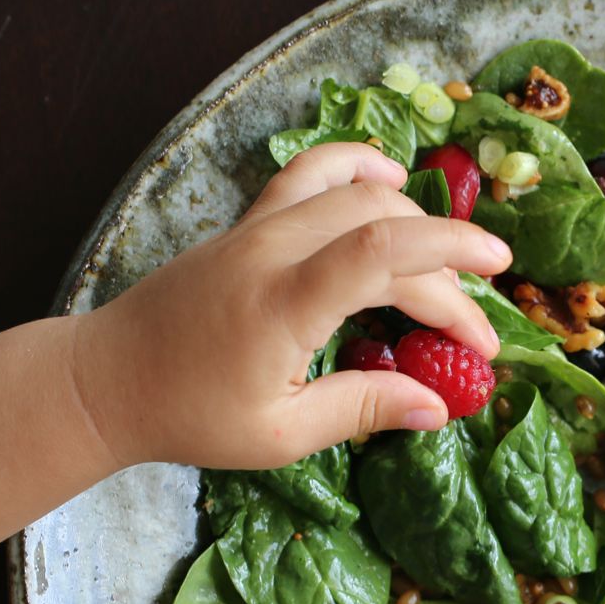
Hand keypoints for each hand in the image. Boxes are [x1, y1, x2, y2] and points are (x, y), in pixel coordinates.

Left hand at [72, 141, 511, 469]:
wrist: (108, 379)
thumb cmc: (190, 416)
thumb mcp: (280, 435)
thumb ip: (361, 410)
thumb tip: (437, 408)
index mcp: (282, 307)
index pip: (382, 253)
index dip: (450, 257)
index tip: (496, 283)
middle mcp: (271, 252)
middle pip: (382, 227)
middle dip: (444, 269)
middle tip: (472, 330)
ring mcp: (255, 229)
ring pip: (352, 191)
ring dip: (412, 218)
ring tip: (450, 256)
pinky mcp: (245, 226)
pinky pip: (308, 175)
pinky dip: (356, 168)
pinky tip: (386, 181)